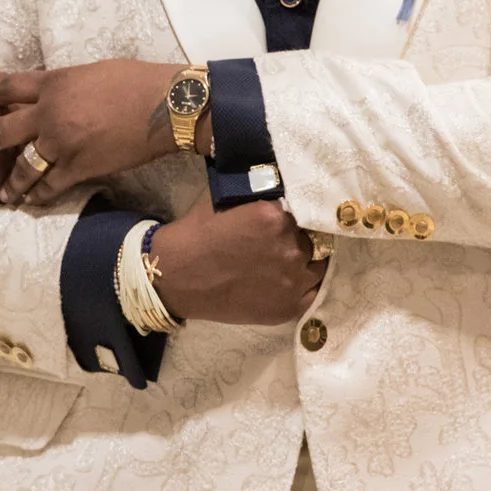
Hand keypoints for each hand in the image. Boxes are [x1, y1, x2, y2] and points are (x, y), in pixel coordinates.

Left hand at [0, 61, 195, 206]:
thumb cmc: (134, 81)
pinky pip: (50, 186)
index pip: (3, 84)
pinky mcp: (81, 166)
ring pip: (22, 166)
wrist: (169, 105)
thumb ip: (59, 83)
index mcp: (53, 83)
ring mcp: (63, 142)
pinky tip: (28, 203)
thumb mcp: (89, 71)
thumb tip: (41, 90)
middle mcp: (50, 113)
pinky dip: (37, 196)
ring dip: (8, 182)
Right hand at [147, 199, 324, 325]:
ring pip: (317, 264)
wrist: (174, 278)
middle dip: (297, 236)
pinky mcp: (289, 307)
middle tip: (277, 241)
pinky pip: (314, 291)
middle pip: (311, 236)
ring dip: (304, 260)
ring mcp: (292, 280)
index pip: (302, 208)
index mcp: (275, 216)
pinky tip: (289, 280)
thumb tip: (278, 184)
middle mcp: (290, 247)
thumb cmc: (195, 235)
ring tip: (282, 261)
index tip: (284, 216)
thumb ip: (257, 195)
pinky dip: (305, 285)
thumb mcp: (224, 201)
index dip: (292, 213)